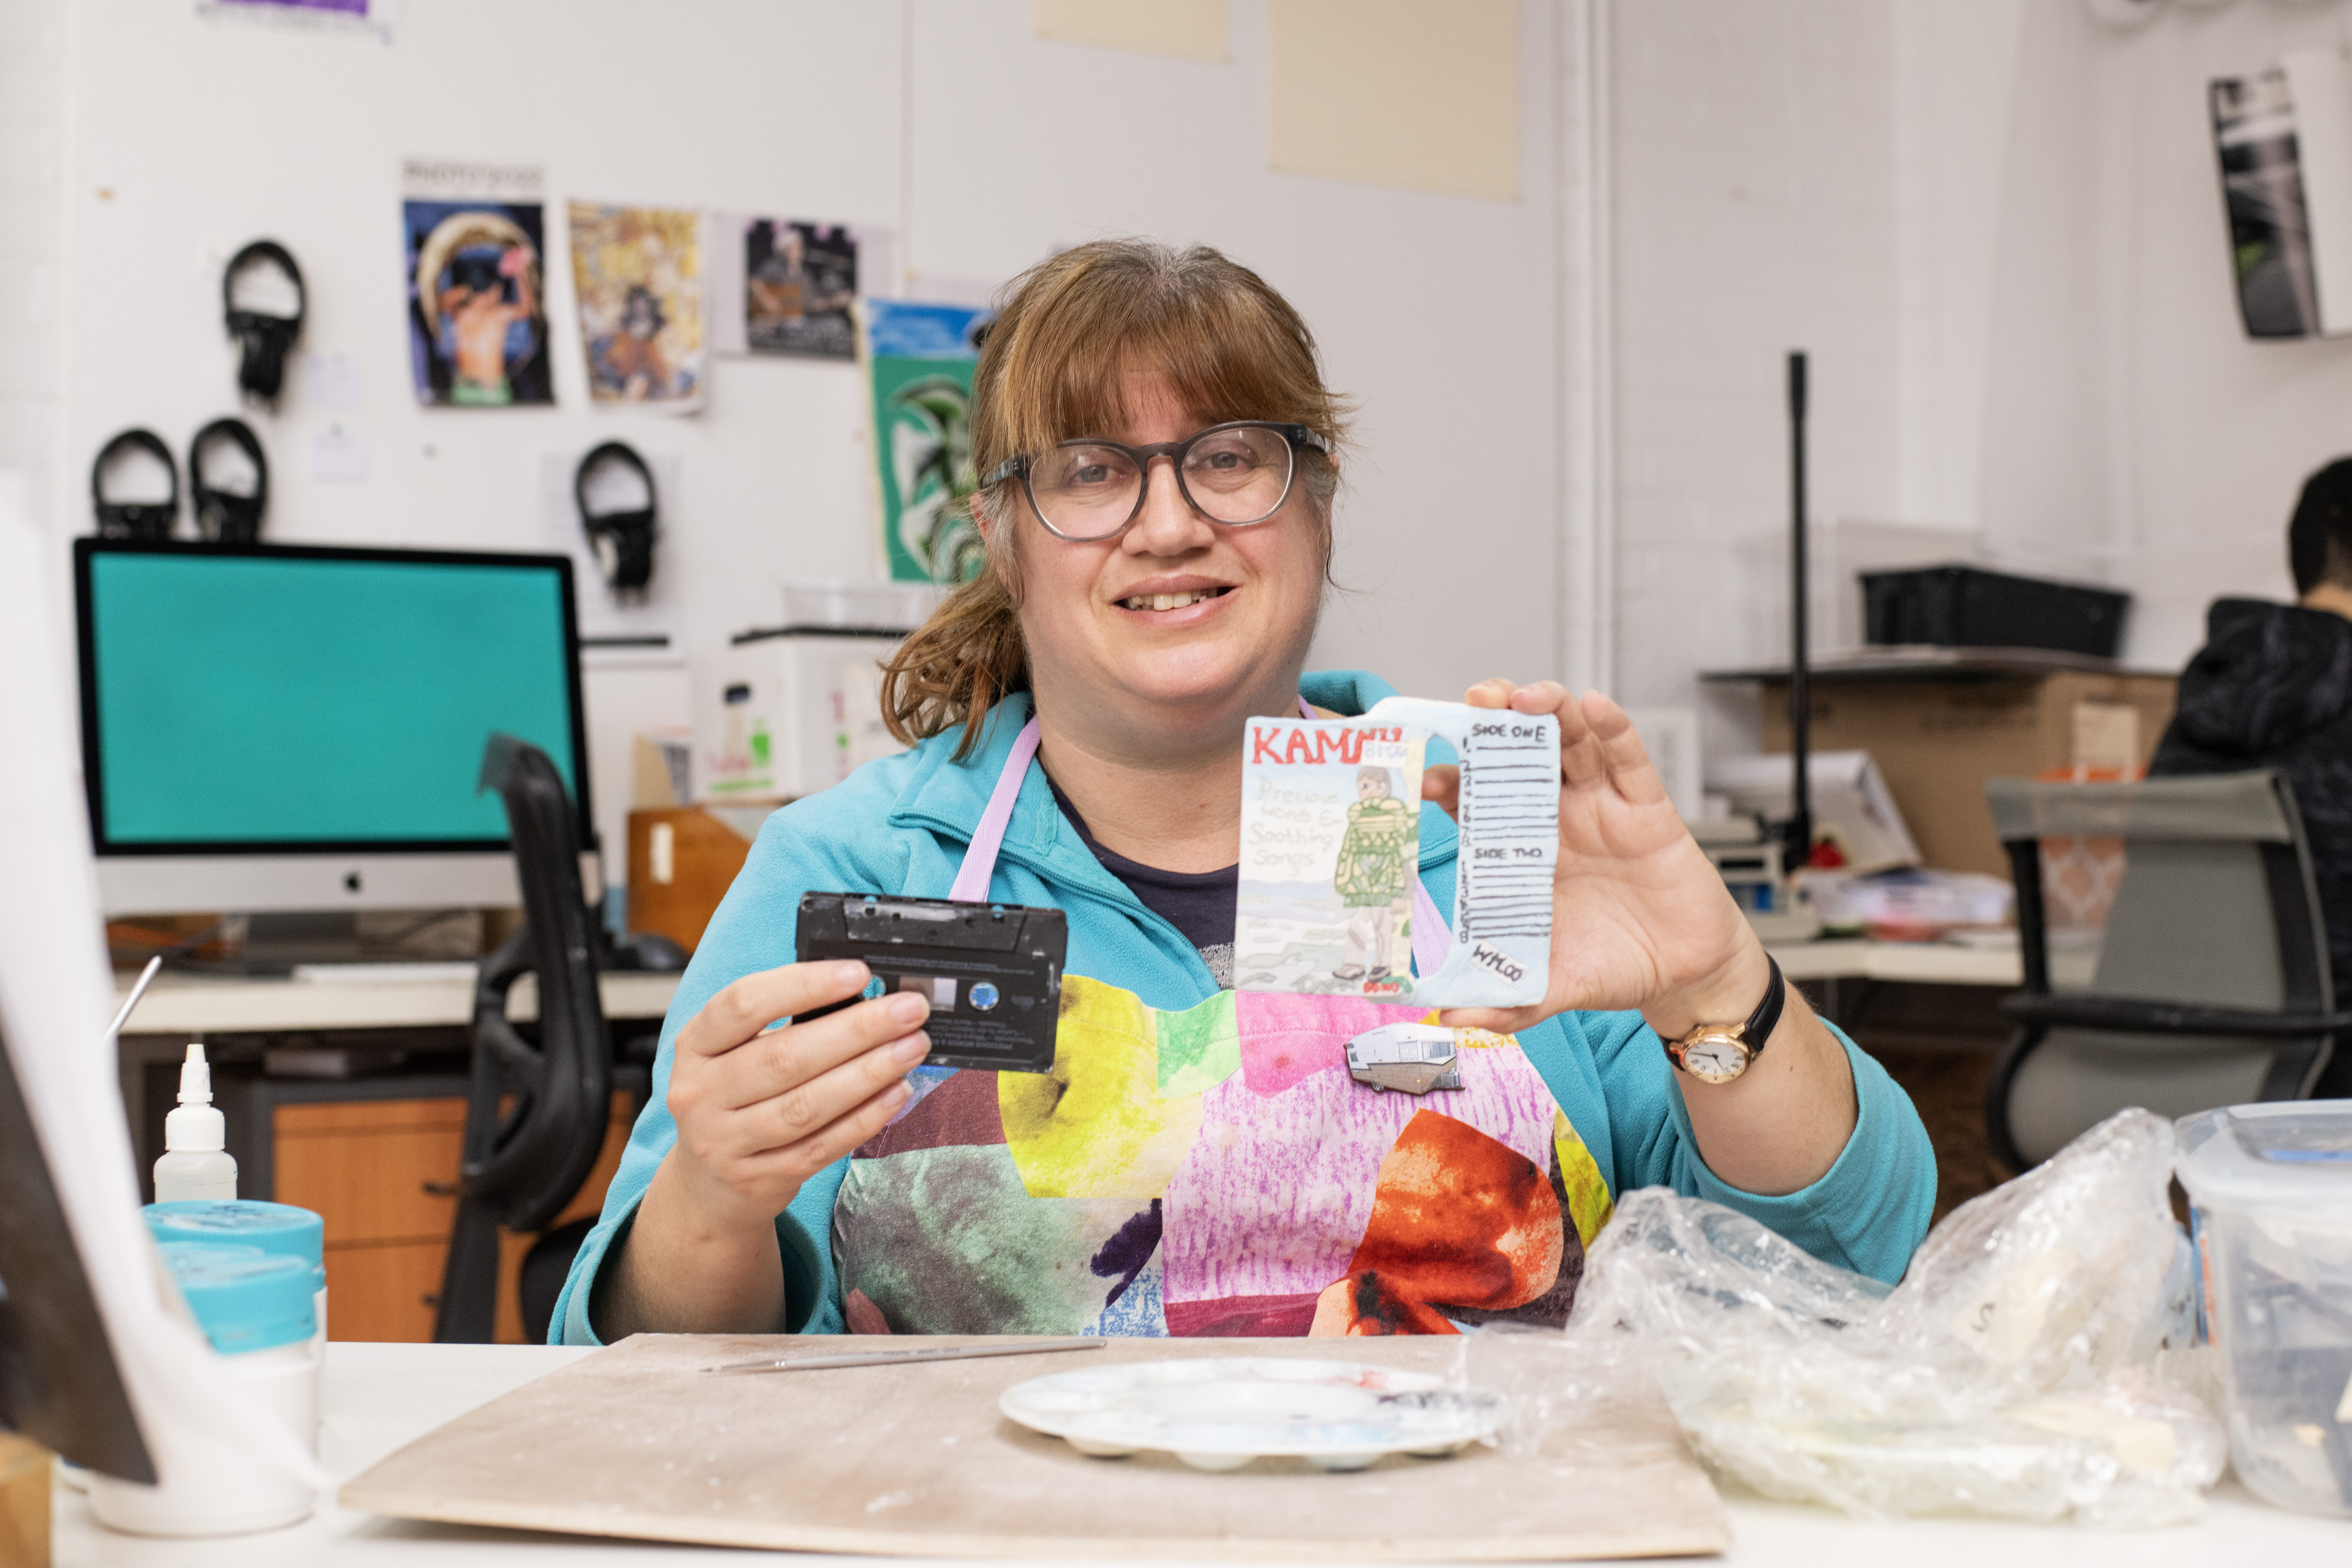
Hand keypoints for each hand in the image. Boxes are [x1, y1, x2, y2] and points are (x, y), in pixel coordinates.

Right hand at [663, 961, 931, 1236]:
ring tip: (912, 1048)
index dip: (804, 985)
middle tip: (909, 1011)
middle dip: (857, 1029)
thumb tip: (860, 995)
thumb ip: (780, 1024)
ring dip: (869, 1073)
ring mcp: (726, 1142)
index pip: (744, 1004)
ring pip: (807, 1105)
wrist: (707, 1186)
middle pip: (786, 1056)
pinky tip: (897, 1092)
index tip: (858, 973)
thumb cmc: (732, 1099)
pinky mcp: (759, 1178)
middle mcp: (701, 1093)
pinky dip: (865, 1118)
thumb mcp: (731, 1053)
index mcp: (695, 1046)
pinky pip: (822, 1146)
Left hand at [1422, 680, 1769, 1039]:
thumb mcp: (1550, 988)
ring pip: (1572, 739)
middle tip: (1473, 703)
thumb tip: (1448, 1018)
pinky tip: (1596, 706)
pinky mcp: (1649, 810)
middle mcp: (1557, 817)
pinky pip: (1630, 759)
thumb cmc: (1612, 966)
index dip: (1451, 782)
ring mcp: (1603, 807)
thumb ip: (1504, 1001)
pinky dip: (1614, 729)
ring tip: (1525, 697)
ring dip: (1550, 709)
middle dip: (1496, 720)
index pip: (1477, 801)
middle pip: (1520, 751)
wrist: (1682, 976)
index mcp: (1523, 850)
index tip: (1424, 777)